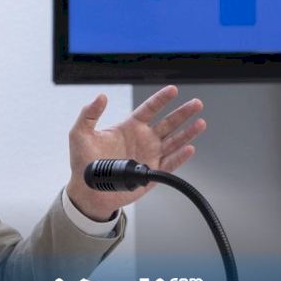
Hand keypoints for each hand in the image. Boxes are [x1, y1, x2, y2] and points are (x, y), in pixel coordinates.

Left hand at [65, 86, 204, 220]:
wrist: (87, 190)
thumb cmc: (83, 162)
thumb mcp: (80, 134)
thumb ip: (89, 114)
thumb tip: (100, 96)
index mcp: (129, 127)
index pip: (149, 109)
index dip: (161, 99)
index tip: (173, 90)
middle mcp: (143, 139)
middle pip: (168, 123)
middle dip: (183, 113)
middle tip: (196, 104)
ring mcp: (149, 156)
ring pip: (173, 141)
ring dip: (187, 133)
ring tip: (200, 123)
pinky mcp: (152, 173)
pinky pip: (169, 164)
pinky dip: (180, 157)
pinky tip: (189, 148)